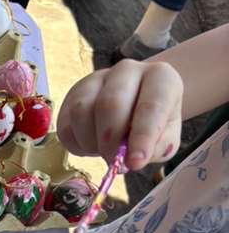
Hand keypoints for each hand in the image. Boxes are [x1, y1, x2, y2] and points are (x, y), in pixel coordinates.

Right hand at [57, 58, 182, 170]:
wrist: (136, 106)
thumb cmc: (154, 124)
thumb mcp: (166, 138)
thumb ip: (154, 148)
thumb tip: (129, 159)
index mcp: (160, 77)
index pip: (151, 106)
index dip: (142, 137)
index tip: (135, 162)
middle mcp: (128, 70)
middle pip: (110, 104)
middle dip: (110, 141)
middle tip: (114, 162)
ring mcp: (97, 78)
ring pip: (82, 112)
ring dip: (91, 142)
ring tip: (103, 151)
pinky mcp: (73, 94)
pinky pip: (66, 125)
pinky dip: (76, 144)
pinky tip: (91, 145)